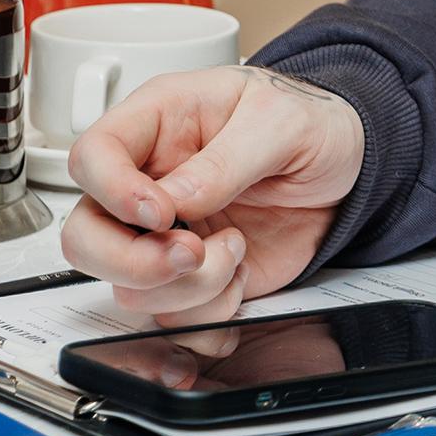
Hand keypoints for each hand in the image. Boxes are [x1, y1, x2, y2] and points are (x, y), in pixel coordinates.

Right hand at [61, 64, 366, 325]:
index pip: (93, 156)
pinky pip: (171, 314)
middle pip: (85, 236)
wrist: (350, 168)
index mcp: (161, 121)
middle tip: (190, 252)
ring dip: (187, 286)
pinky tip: (240, 276)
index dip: (112, 191)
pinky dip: (208, 312)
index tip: (160, 212)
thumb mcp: (281, 121)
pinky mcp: (191, 276)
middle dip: (132, 261)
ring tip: (235, 249)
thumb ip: (228, 158)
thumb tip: (178, 197)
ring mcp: (166, 234)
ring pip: (127, 286)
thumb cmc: (311, 121)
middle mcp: (150, 180)